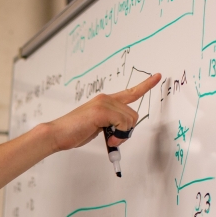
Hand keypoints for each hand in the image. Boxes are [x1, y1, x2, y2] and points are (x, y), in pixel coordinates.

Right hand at [46, 72, 161, 151]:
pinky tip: (108, 139)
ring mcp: (104, 103)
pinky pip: (123, 123)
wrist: (57, 133)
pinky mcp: (101, 111)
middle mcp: (106, 98)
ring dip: (122, 135)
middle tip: (113, 140)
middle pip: (133, 114)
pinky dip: (119, 136)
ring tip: (109, 140)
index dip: (145, 85)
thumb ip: (111, 124)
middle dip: (127, 131)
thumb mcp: (98, 126)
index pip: (129, 92)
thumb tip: (123, 132)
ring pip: (130, 120)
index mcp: (105, 101)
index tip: (158, 76)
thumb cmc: (74, 131)